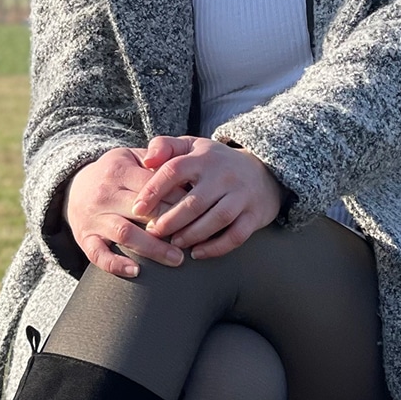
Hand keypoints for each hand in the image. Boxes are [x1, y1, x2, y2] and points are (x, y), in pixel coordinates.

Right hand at [65, 147, 185, 277]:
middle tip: (194, 238)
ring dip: (153, 248)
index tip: (199, 211)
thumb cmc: (115, 175)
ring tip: (177, 259)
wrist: (74, 188)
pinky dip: (116, 265)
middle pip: (142, 211)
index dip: (177, 199)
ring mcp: (93, 218)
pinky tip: (136, 271)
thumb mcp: (131, 157)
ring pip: (125, 234)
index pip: (152, 186)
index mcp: (118, 171)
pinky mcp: (84, 239)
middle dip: (170, 225)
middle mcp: (104, 194)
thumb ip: (157, 159)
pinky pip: (98, 256)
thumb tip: (188, 170)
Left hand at [132, 136, 283, 258]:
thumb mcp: (192, 146)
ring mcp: (241, 196)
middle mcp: (224, 176)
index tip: (137, 209)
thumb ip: (165, 146)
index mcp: (203, 158)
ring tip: (175, 243)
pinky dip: (216, 247)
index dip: (153, 191)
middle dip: (171, 220)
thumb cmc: (215, 162)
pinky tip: (198, 253)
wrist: (263, 171)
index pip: (174, 170)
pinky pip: (236, 236)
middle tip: (153, 233)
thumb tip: (145, 161)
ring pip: (216, 220)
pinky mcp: (254, 215)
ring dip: (192, 235)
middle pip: (194, 202)